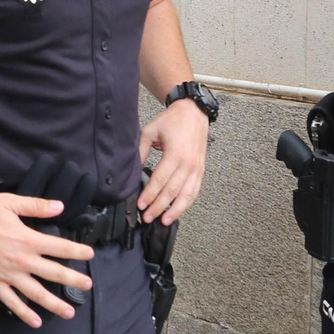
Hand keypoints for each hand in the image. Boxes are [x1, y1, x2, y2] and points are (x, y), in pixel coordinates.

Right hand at [0, 193, 93, 328]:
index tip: (89, 255)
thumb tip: (59, 207)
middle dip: (73, 280)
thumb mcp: (9, 202)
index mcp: (27, 239)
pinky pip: (11, 302)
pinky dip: (24, 313)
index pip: (59, 247)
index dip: (77, 251)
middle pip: (54, 273)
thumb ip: (36, 206)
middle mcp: (21, 260)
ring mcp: (7, 274)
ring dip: (54, 304)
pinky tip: (36, 321)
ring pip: (36, 293)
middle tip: (88, 285)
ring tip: (70, 313)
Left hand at [136, 99, 208, 224]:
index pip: (160, 180)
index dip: (149, 194)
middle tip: (147, 217)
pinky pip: (194, 191)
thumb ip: (141, 151)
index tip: (140, 205)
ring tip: (163, 221)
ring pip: (186, 196)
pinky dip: (186, 203)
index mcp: (175, 154)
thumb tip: (132, 169)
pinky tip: (177, 211)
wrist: (194, 112)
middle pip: (172, 192)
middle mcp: (188, 164)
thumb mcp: (150, 131)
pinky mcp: (201, 171)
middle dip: (159, 207)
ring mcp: (197, 169)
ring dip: (174, 210)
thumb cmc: (172, 120)